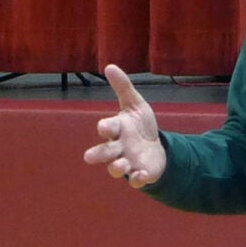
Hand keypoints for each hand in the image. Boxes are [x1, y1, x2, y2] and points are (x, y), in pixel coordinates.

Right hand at [83, 64, 167, 187]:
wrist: (157, 148)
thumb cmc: (140, 126)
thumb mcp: (135, 105)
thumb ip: (123, 87)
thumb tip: (110, 66)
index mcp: (117, 130)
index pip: (107, 128)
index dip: (106, 127)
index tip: (104, 127)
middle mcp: (119, 147)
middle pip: (104, 151)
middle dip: (98, 154)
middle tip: (89, 157)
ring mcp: (128, 162)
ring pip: (117, 168)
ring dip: (117, 167)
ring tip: (121, 165)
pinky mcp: (140, 174)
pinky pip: (136, 179)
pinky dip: (138, 179)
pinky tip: (142, 175)